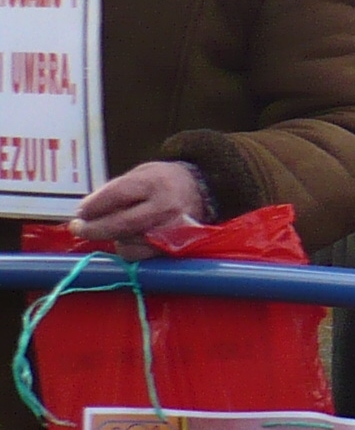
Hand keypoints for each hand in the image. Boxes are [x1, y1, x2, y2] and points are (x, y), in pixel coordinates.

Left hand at [70, 162, 208, 255]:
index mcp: (155, 183)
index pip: (117, 195)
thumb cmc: (162, 181)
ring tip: (112, 228)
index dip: (93, 206)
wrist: (200, 191)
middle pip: (120, 224)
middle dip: (93, 229)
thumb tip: (85, 213)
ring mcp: (171, 231)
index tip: (80, 212)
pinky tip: (127, 238)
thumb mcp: (140, 174)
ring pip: (127, 243)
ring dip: (112, 238)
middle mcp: (166, 208)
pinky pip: (139, 255)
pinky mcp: (173, 248)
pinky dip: (127, 249)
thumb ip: (114, 190)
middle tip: (78, 227)